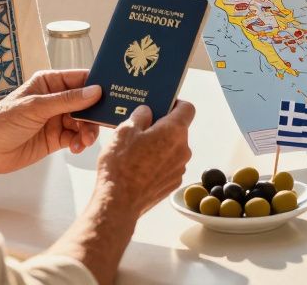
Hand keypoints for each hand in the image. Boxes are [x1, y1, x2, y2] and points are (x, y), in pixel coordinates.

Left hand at [0, 70, 102, 183]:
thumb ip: (67, 100)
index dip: (98, 85)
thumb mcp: (36, 107)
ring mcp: (57, 118)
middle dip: (95, 113)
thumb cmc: (3, 122)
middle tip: (103, 123)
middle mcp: (56, 98)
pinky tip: (76, 148)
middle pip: (87, 102)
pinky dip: (80, 142)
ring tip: (84, 141)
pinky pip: (76, 137)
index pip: (80, 79)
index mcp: (49, 82)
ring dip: (88, 131)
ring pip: (84, 121)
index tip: (114, 93)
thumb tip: (96, 91)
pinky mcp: (57, 138)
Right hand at [96, 101, 194, 218]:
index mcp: (174, 131)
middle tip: (141, 130)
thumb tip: (147, 112)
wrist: (119, 202)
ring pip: (173, 149)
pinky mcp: (173, 183)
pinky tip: (140, 167)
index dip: (176, 104)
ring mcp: (180, 168)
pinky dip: (158, 163)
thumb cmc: (121, 164)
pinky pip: (169, 165)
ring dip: (160, 146)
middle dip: (162, 127)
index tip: (163, 105)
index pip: (187, 108)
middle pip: (178, 130)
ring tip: (137, 151)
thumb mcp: (125, 130)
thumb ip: (140, 115)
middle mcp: (183, 149)